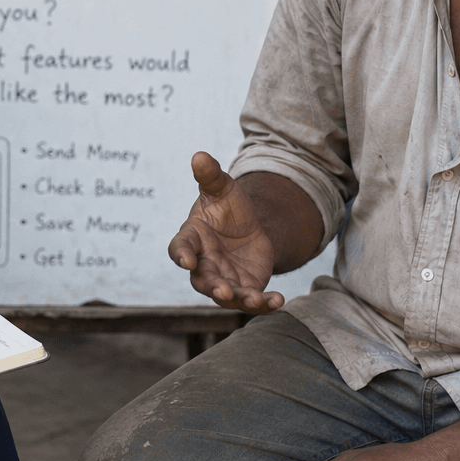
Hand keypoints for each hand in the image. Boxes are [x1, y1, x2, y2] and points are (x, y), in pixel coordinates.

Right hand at [166, 152, 282, 312]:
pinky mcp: (246, 288)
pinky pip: (252, 300)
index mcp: (192, 239)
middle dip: (213, 288)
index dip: (180, 255)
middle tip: (222, 291)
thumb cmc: (227, 208)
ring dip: (239, 300)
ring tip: (253, 300)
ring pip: (228, 296)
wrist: (250, 225)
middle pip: (203, 281)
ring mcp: (224, 279)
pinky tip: (279, 301)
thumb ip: (210, 175)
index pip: (180, 248)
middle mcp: (204, 264)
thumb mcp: (222, 188)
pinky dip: (265, 304)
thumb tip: (199, 155)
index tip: (186, 259)